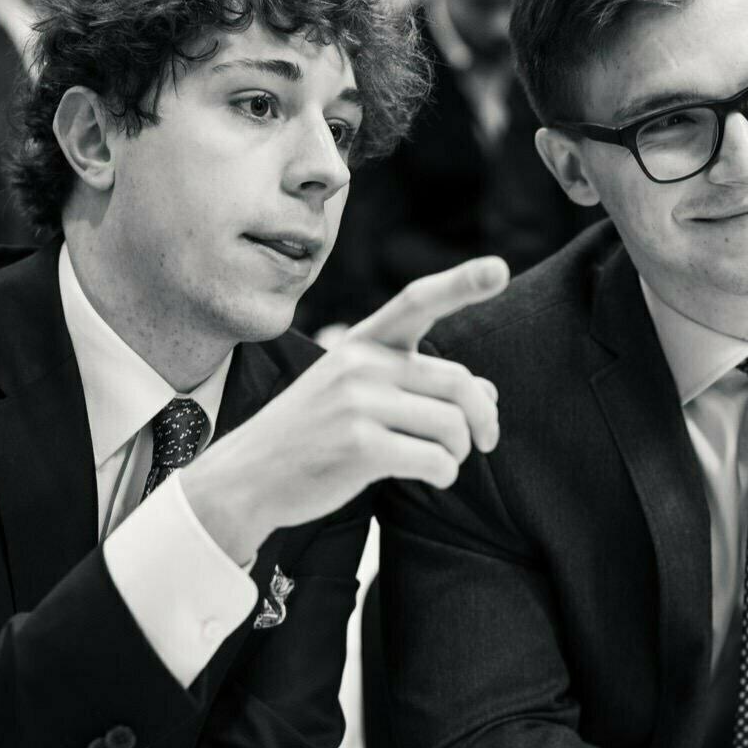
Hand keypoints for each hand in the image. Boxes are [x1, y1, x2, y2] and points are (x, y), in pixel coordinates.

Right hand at [182, 257, 507, 563]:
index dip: (462, 283)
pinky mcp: (360, 446)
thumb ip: (418, 386)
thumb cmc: (314, 435)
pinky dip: (444, 475)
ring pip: (452, 426)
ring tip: (444, 461)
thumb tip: (489, 394)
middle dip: (483, 417)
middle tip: (486, 441)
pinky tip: (429, 478)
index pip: (417, 302)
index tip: (499, 269)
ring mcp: (358, 404)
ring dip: (459, 452)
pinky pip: (436, 461)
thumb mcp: (356, 395)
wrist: (248, 477)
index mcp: (360, 343)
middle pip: (458, 382)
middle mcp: (360, 364)